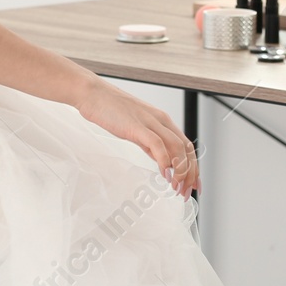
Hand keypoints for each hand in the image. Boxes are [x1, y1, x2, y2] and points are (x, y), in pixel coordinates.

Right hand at [74, 78, 198, 199]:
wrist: (91, 93)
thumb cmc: (110, 109)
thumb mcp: (136, 128)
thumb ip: (150, 143)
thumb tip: (161, 160)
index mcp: (162, 120)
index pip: (186, 146)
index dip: (193, 167)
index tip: (193, 185)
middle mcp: (161, 120)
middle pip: (186, 149)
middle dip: (190, 174)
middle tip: (186, 192)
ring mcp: (150, 122)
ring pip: (177, 148)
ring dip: (180, 171)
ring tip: (176, 188)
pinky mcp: (136, 126)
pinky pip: (157, 145)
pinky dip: (164, 161)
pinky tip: (164, 174)